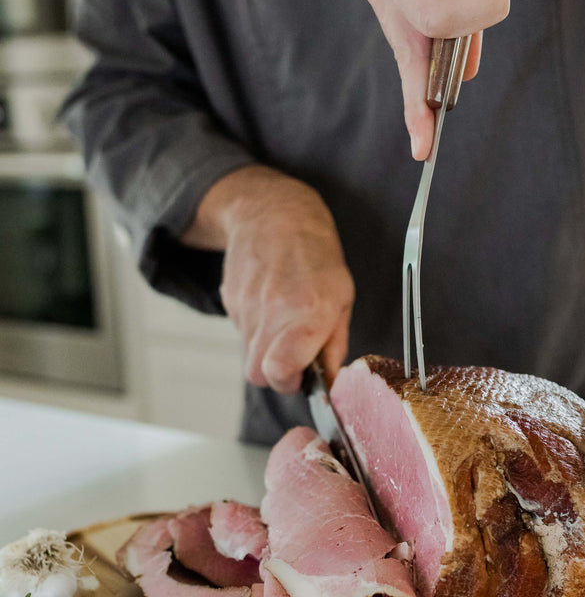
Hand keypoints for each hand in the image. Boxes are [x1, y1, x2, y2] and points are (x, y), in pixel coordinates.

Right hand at [181, 166, 354, 393]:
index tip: (303, 376)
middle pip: (259, 373)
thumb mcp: (343, 294)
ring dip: (266, 351)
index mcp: (308, 311)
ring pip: (248, 355)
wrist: (274, 214)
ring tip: (285, 324)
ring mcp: (247, 305)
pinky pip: (240, 333)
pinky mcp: (230, 300)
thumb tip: (329, 378)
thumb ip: (335, 342)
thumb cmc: (316, 253)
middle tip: (295, 357)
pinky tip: (270, 308)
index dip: (290, 383)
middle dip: (277, 374)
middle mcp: (274, 310)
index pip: (280, 371)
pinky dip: (255, 331)